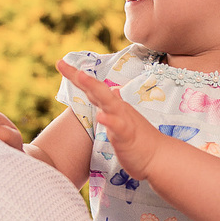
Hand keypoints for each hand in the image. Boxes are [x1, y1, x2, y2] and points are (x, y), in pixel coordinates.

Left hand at [57, 59, 162, 179]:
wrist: (159, 156)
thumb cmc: (140, 139)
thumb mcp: (124, 119)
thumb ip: (116, 105)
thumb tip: (113, 90)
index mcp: (113, 106)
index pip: (93, 88)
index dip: (77, 76)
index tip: (60, 64)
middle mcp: (117, 109)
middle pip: (97, 89)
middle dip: (80, 77)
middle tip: (62, 64)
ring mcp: (123, 121)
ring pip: (107, 102)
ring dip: (94, 88)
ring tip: (81, 77)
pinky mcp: (128, 136)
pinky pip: (118, 127)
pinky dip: (109, 121)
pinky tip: (101, 116)